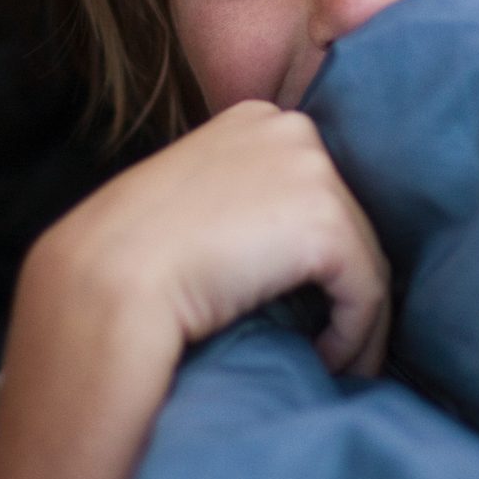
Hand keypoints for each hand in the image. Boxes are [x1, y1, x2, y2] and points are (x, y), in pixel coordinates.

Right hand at [29, 99, 390, 374]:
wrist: (112, 276)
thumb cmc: (136, 251)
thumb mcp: (196, 198)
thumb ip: (244, 199)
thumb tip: (286, 247)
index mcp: (258, 117)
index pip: (313, 185)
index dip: (315, 245)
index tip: (307, 294)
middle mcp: (292, 129)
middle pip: (347, 219)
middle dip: (340, 281)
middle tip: (324, 334)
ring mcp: (312, 172)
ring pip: (365, 259)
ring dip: (352, 318)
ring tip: (327, 357)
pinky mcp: (326, 225)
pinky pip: (366, 294)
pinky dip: (353, 337)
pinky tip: (322, 361)